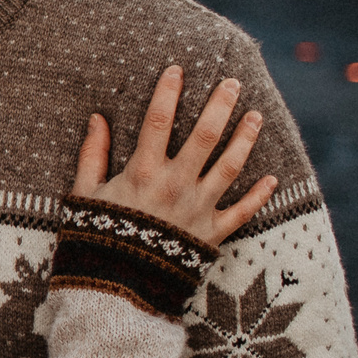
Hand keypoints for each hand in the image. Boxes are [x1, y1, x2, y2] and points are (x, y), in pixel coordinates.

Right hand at [75, 64, 276, 244]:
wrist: (115, 288)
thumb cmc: (96, 238)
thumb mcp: (85, 194)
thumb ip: (93, 155)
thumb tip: (97, 119)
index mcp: (142, 172)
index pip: (157, 121)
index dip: (168, 92)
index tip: (178, 69)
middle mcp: (175, 185)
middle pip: (205, 136)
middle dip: (220, 105)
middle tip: (232, 83)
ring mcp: (198, 208)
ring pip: (229, 166)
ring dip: (246, 139)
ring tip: (256, 116)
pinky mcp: (211, 234)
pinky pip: (242, 212)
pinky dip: (259, 195)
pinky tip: (273, 179)